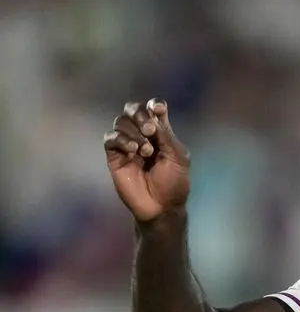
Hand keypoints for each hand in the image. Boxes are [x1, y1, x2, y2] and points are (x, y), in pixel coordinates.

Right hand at [103, 98, 190, 222]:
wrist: (161, 206)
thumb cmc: (174, 183)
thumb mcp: (177, 157)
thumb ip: (165, 134)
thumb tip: (154, 112)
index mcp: (161, 133)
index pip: (154, 109)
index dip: (155, 104)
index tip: (158, 108)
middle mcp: (142, 135)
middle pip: (133, 109)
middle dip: (140, 114)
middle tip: (151, 130)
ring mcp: (127, 144)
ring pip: (121, 122)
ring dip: (134, 133)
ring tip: (146, 151)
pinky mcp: (114, 156)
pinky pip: (110, 138)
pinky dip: (121, 140)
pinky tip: (133, 150)